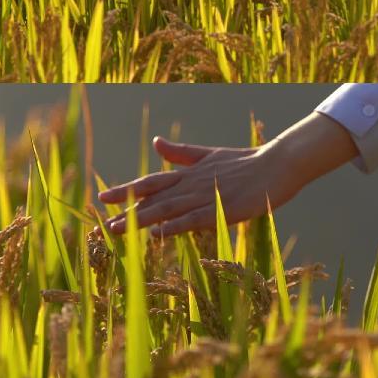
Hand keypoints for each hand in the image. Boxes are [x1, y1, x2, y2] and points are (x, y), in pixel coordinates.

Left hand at [99, 112, 357, 238]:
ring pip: (166, 210)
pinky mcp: (222, 209)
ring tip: (117, 230)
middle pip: (152, 199)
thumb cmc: (244, 162)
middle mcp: (190, 185)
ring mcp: (205, 197)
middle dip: (126, 212)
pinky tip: (157, 234)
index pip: (150, 183)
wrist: (276, 164)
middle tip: (101, 223)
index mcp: (187, 174)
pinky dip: (174, 226)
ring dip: (140, 220)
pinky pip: (193, 220)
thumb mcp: (208, 155)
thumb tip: (157, 142)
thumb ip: (182, 154)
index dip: (126, 190)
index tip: (102, 198)